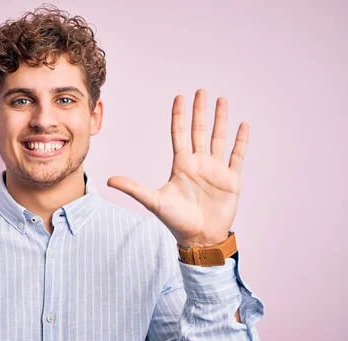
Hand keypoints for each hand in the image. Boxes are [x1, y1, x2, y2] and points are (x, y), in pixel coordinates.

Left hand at [107, 89, 247, 247]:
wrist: (199, 238)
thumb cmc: (176, 221)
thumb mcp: (153, 201)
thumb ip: (133, 188)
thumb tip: (109, 181)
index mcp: (181, 165)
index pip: (179, 134)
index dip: (179, 116)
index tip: (179, 97)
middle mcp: (199, 163)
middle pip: (199, 131)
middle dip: (200, 111)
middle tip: (201, 91)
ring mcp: (215, 170)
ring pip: (218, 138)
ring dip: (220, 120)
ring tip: (222, 100)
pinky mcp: (231, 179)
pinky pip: (237, 156)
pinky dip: (240, 141)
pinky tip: (243, 126)